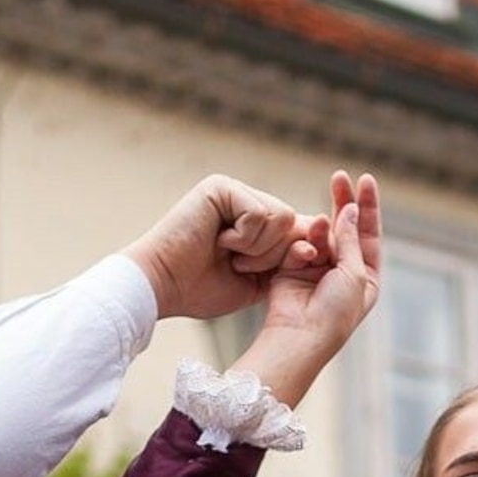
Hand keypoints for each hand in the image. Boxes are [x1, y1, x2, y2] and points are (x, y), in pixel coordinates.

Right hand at [127, 175, 312, 322]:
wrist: (162, 287)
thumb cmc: (201, 289)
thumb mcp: (256, 281)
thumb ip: (284, 261)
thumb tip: (315, 239)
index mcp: (254, 222)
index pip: (295, 228)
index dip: (297, 251)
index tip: (288, 266)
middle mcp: (245, 201)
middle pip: (293, 222)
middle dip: (273, 255)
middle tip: (240, 265)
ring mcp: (233, 191)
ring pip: (282, 216)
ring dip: (259, 248)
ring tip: (229, 253)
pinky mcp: (221, 186)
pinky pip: (259, 213)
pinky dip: (244, 238)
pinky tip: (218, 241)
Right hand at [232, 172, 382, 413]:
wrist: (300, 337)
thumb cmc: (334, 313)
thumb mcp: (353, 273)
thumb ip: (351, 239)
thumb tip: (350, 208)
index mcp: (366, 276)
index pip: (370, 233)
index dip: (368, 206)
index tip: (365, 179)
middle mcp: (343, 271)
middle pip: (346, 228)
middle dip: (343, 202)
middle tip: (339, 176)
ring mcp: (318, 270)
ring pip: (322, 235)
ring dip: (322, 227)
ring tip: (321, 224)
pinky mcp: (293, 270)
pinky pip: (300, 245)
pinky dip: (303, 241)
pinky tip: (306, 246)